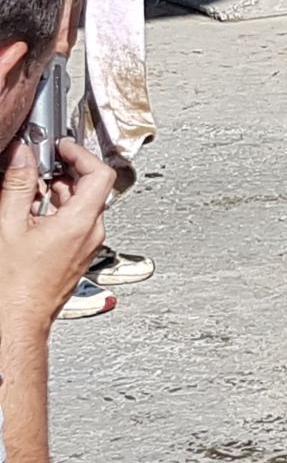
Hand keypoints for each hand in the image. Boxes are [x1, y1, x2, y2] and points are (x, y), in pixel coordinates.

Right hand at [0, 140, 113, 330]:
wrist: (17, 316)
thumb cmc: (14, 283)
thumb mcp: (8, 224)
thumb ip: (17, 185)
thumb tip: (22, 156)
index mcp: (81, 223)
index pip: (101, 174)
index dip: (81, 154)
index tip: (61, 146)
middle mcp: (92, 234)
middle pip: (91, 188)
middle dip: (66, 171)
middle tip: (39, 163)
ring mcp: (87, 245)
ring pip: (82, 205)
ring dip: (60, 190)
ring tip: (30, 188)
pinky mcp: (78, 253)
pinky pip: (76, 222)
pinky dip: (58, 209)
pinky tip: (32, 212)